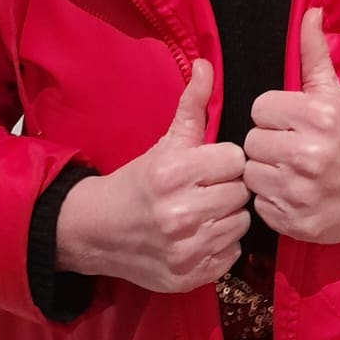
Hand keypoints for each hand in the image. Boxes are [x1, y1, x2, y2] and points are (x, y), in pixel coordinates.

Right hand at [55, 60, 250, 292]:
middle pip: (241, 192)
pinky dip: (222, 245)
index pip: (235, 159)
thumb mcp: (166, 142)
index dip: (225, 161)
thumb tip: (206, 63)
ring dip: (228, 216)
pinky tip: (202, 235)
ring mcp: (185, 249)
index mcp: (174, 174)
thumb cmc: (140, 182)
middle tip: (208, 189)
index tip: (210, 165)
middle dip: (228, 187)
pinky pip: (232, 253)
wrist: (98, 232)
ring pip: (241, 222)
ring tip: (206, 211)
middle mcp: (180, 214)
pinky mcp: (190, 276)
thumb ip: (192, 105)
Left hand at [244, 9, 339, 244]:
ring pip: (252, 175)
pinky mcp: (298, 223)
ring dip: (268, 172)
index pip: (260, 108)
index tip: (294, 123)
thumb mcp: (337, 93)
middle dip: (270, 143)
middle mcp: (309, 155)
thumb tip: (309, 11)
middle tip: (294, 147)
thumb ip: (314, 54)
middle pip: (252, 142)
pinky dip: (275, 200)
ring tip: (293, 171)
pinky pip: (261, 205)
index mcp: (318, 117)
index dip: (275, 115)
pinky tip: (297, 192)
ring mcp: (302, 193)